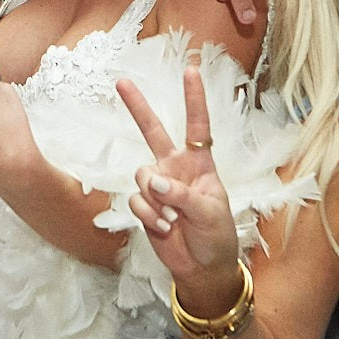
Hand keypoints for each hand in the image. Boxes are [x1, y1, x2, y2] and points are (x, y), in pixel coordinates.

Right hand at [118, 63, 241, 310]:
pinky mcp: (145, 206)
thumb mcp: (210, 212)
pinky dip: (149, 216)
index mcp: (200, 164)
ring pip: (142, 176)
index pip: (198, 127)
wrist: (202, 268)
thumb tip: (154, 182)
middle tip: (121, 81)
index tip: (191, 71)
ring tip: (173, 219)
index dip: (194, 99)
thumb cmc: (216, 236)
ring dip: (155, 200)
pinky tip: (164, 228)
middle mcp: (176, 169)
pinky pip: (137, 202)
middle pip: (153, 131)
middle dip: (137, 107)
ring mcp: (158, 187)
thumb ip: (182, 194)